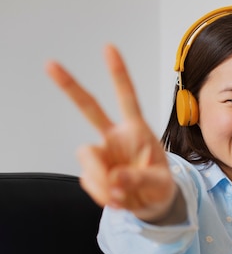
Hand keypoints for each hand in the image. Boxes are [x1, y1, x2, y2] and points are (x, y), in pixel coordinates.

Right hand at [46, 45, 178, 222]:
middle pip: (89, 108)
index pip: (128, 98)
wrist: (152, 205)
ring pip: (87, 157)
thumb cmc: (159, 186)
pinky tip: (117, 200)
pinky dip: (102, 195)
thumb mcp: (160, 184)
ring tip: (120, 196)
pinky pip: (88, 181)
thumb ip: (140, 179)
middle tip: (50, 64)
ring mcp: (102, 153)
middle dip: (70, 86)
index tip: (109, 48)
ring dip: (101, 179)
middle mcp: (115, 136)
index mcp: (137, 131)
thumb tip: (116, 179)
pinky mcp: (92, 171)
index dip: (119, 75)